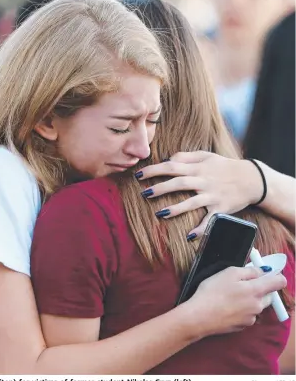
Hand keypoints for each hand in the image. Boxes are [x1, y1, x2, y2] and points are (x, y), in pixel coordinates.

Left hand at [137, 151, 261, 236]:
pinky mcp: (221, 208)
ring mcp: (212, 195)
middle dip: (161, 188)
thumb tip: (167, 159)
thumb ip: (185, 156)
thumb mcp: (206, 156)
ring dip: (176, 208)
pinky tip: (189, 236)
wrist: (253, 179)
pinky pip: (210, 220)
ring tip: (160, 213)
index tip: (138, 175)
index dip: (154, 170)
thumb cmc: (225, 166)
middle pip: (179, 183)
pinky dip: (202, 228)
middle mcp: (204, 181)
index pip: (172, 167)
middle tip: (144, 193)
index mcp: (198, 168)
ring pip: (192, 202)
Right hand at [184, 266, 286, 337]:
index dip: (275, 276)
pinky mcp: (243, 326)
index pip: (279, 282)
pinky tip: (226, 308)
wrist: (199, 317)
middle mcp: (258, 305)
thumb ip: (249, 271)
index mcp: (256, 290)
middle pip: (268, 295)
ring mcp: (251, 318)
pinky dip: (241, 311)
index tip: (264, 274)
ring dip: (249, 300)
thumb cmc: (212, 292)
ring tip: (229, 297)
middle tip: (240, 285)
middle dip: (259, 289)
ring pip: (256, 306)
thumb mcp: (228, 273)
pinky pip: (247, 315)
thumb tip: (261, 271)